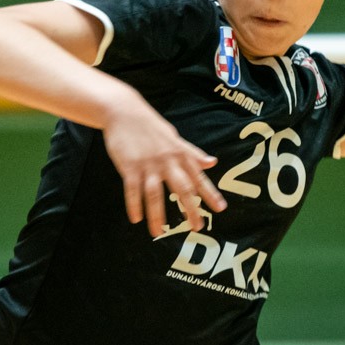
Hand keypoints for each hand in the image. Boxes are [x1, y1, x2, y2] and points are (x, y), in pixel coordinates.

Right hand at [102, 100, 225, 235]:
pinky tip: (136, 219)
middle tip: (197, 227)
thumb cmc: (151, 126)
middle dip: (191, 209)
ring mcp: (148, 165)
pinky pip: (132, 190)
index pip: (199, 178)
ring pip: (155, 195)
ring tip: (158, 233)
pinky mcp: (129, 167)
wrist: (124, 111)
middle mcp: (167, 161)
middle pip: (182, 189)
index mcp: (180, 154)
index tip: (221, 209)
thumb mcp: (175, 138)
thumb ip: (193, 153)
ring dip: (157, 216)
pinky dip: (134, 206)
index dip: (211, 194)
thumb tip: (212, 162)